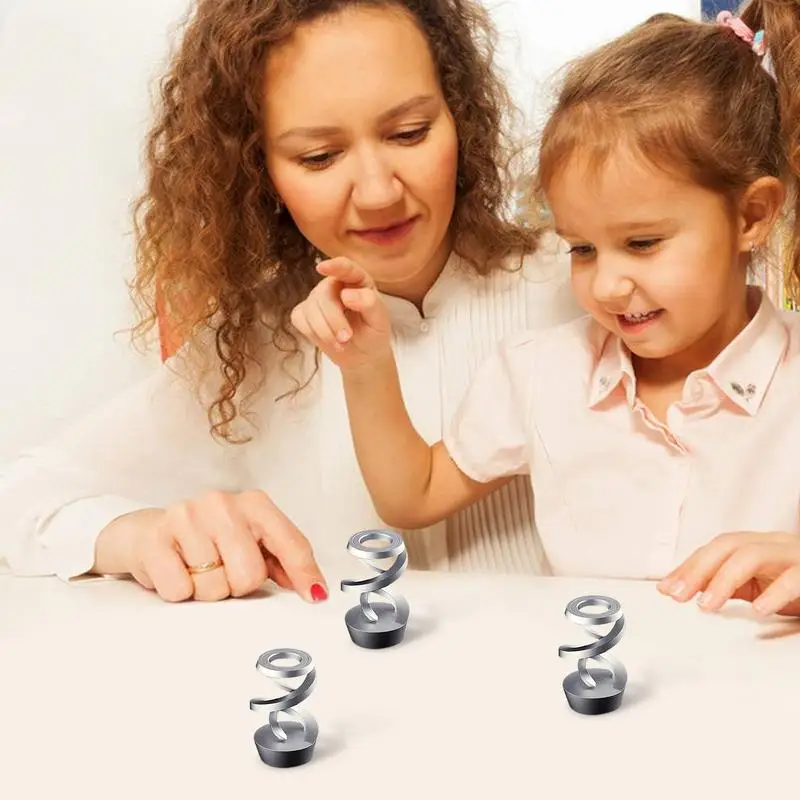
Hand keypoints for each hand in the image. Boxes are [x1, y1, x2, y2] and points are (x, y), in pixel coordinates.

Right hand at [94, 490, 327, 602]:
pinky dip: (179, 591)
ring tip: (196, 569)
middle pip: (249, 576)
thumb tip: (312, 587)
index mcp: (253, 504)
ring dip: (206, 590)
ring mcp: (187, 518)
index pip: (290, 543)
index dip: (304, 575)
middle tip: (222, 571)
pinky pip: (180, 590)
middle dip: (237, 585)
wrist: (149, 532)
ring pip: (214, 588)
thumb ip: (282, 561)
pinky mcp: (156, 539)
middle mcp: (222, 504)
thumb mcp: (249, 541)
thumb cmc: (208, 539)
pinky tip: (176, 570)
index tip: (314, 595)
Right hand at [290, 257, 391, 372]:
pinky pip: (300, 319)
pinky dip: (314, 334)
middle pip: (325, 295)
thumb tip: (345, 294)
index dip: (334, 266)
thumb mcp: (379, 320)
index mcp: (357, 280)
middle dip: (334, 320)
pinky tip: (329, 341)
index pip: (345, 268)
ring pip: (311, 309)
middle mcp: (334, 285)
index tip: (322, 268)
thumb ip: (369, 303)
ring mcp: (317, 298)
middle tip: (346, 338)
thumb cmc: (373, 332)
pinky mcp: (303, 313)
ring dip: (325, 331)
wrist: (362, 353)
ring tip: (342, 344)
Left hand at [657, 532, 799, 616]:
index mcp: (760, 545)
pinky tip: (759, 610)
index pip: (716, 548)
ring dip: (724, 579)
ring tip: (707, 604)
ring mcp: (796, 556)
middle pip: (729, 545)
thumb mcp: (762, 585)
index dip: (689, 566)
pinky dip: (776, 593)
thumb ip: (731, 585)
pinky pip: (795, 578)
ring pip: (754, 555)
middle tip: (678, 596)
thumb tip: (688, 589)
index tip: (665, 588)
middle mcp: (776, 544)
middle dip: (698, 569)